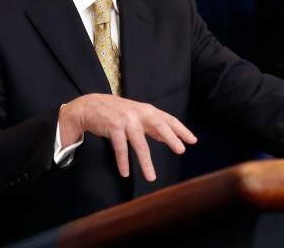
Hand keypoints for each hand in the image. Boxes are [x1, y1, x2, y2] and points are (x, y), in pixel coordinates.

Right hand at [59, 93, 196, 181]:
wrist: (90, 106)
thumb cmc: (117, 112)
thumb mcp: (137, 115)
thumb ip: (152, 125)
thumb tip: (170, 137)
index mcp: (147, 111)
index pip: (168, 120)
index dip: (181, 130)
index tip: (193, 140)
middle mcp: (139, 113)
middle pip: (159, 125)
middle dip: (171, 138)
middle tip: (181, 150)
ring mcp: (126, 120)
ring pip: (139, 143)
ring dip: (145, 162)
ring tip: (151, 177)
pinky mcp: (113, 127)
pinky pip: (120, 148)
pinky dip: (123, 162)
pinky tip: (126, 173)